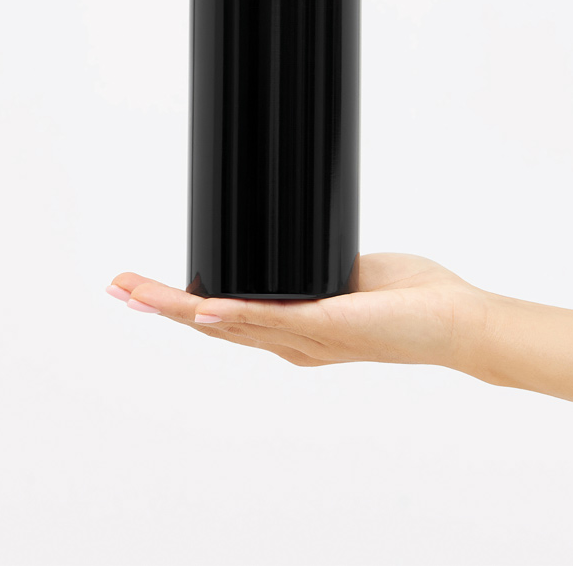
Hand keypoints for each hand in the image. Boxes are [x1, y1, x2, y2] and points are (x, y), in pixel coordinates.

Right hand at [106, 253, 487, 370]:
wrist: (456, 319)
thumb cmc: (412, 299)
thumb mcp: (351, 271)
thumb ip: (319, 264)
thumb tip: (301, 232)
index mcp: (294, 327)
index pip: (225, 316)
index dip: (181, 304)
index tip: (144, 287)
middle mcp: (292, 341)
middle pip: (211, 325)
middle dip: (159, 307)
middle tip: (117, 287)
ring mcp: (306, 339)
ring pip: (228, 325)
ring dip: (178, 310)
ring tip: (136, 293)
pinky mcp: (329, 326)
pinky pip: (271, 321)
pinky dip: (233, 314)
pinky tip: (201, 306)